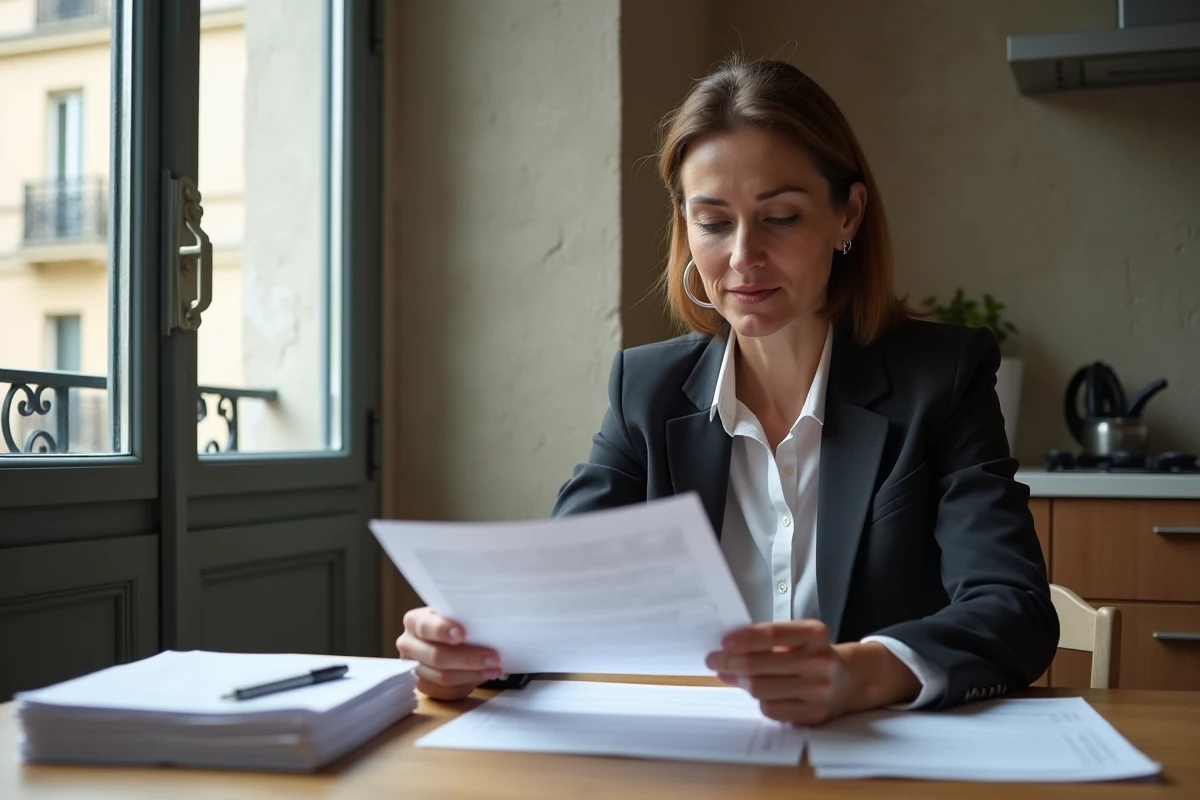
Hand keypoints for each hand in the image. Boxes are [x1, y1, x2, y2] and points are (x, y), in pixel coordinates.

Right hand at [396, 607, 502, 699]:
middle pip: (436, 656)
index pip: (425, 626)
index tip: (462, 634)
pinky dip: (469, 682)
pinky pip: (447, 690)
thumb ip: (462, 617)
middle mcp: (408, 645)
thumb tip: (486, 623)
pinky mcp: (424, 686)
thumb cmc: (454, 621)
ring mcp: (414, 668)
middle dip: (468, 658)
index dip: (442, 630)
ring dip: (473, 673)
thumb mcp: (455, 613)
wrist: (445, 639)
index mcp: (414, 621)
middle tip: (493, 657)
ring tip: (494, 667)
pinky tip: (485, 674)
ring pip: (443, 676)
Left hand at [705, 620, 919, 724]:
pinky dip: (758, 700)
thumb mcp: (798, 637)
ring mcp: (818, 690)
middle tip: (713, 659)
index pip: (772, 634)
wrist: (851, 680)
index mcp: (814, 634)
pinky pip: (772, 710)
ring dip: (739, 681)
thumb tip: (726, 648)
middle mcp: (819, 661)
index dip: (744, 638)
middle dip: (730, 662)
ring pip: (762, 689)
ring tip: (728, 673)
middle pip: (760, 665)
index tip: (723, 642)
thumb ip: (767, 639)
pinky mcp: (814, 714)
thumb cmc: (813, 654)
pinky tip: (756, 692)